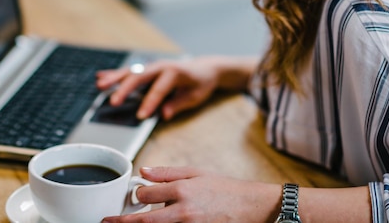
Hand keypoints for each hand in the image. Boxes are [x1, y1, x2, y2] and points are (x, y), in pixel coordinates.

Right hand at [96, 56, 256, 119]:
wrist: (205, 67)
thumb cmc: (200, 83)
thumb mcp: (195, 96)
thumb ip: (179, 104)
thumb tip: (165, 114)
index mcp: (175, 72)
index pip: (159, 89)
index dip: (150, 103)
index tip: (141, 116)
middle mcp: (161, 66)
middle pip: (140, 76)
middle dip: (125, 89)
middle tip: (114, 102)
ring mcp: (152, 65)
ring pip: (131, 71)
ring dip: (115, 78)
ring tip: (100, 85)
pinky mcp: (147, 68)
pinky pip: (129, 70)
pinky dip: (115, 73)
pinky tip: (101, 76)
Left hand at [102, 166, 280, 222]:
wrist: (252, 207)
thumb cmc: (224, 189)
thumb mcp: (195, 172)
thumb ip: (167, 172)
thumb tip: (144, 171)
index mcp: (182, 191)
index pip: (146, 195)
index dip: (137, 195)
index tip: (136, 196)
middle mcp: (183, 212)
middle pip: (145, 222)